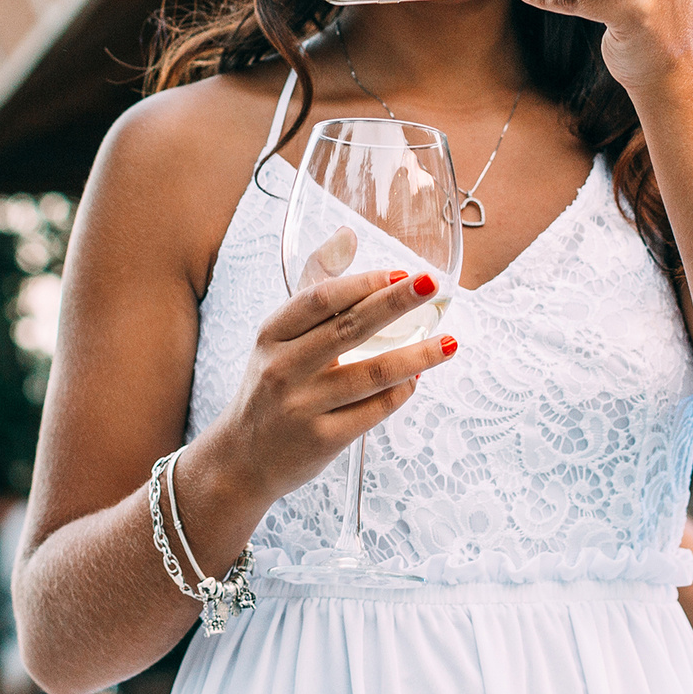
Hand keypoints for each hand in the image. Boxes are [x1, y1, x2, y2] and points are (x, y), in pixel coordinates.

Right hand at [200, 231, 457, 505]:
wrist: (243, 459)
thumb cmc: (271, 386)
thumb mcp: (278, 336)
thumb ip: (314, 287)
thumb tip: (348, 234)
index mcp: (271, 334)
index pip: (319, 298)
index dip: (363, 283)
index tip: (401, 271)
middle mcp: (282, 368)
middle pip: (349, 329)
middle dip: (396, 304)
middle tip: (433, 286)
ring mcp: (301, 407)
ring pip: (370, 375)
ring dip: (416, 356)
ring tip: (449, 343)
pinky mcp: (321, 441)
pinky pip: (372, 412)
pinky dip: (400, 393)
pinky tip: (418, 379)